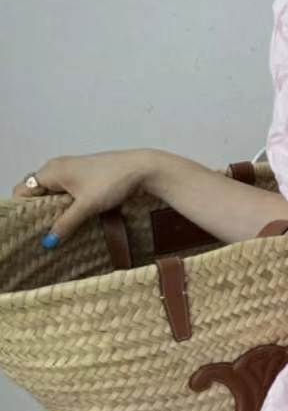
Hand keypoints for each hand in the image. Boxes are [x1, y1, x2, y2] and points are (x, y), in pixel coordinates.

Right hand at [11, 149, 155, 247]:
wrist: (141, 169)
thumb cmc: (112, 182)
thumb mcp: (87, 206)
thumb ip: (67, 223)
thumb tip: (49, 242)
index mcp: (51, 171)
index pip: (23, 190)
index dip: (23, 208)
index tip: (28, 229)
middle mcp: (58, 168)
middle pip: (38, 192)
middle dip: (39, 212)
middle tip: (42, 234)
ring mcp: (73, 172)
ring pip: (55, 194)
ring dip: (56, 210)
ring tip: (58, 231)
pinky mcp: (87, 177)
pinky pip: (69, 193)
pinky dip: (69, 206)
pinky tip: (75, 220)